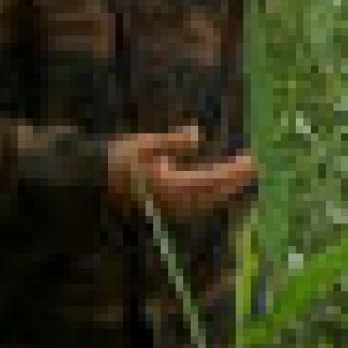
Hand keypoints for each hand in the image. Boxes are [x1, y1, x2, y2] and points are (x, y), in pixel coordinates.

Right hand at [106, 125, 256, 220]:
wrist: (96, 184)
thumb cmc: (119, 160)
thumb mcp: (144, 144)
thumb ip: (172, 142)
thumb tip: (197, 135)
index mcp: (170, 186)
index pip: (210, 181)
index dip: (232, 173)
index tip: (250, 161)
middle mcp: (174, 204)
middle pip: (214, 195)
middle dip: (234, 182)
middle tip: (252, 166)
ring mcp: (171, 211)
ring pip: (208, 203)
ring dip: (226, 190)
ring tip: (241, 175)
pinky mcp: (168, 213)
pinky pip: (197, 206)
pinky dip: (212, 196)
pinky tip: (219, 186)